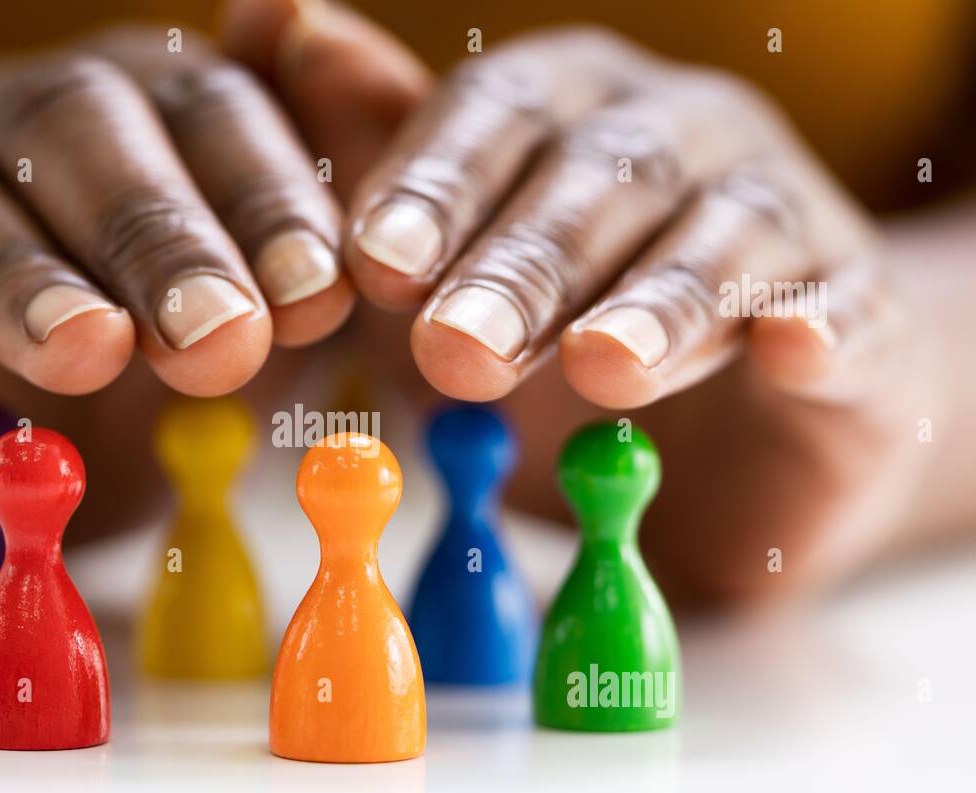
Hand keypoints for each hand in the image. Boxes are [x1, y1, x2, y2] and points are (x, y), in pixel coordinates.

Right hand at [0, 26, 359, 585]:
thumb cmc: (135, 358)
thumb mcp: (243, 300)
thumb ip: (301, 235)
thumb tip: (350, 191)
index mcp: (138, 115)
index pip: (210, 112)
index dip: (269, 196)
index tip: (321, 294)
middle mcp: (17, 133)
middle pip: (82, 136)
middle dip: (160, 236)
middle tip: (220, 337)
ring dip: (28, 280)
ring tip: (90, 350)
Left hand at [229, 4, 937, 601]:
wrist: (743, 419)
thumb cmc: (568, 319)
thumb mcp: (454, 251)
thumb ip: (380, 152)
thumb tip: (268, 19)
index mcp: (567, 112)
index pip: (497, 117)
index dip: (436, 185)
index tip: (376, 267)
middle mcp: (676, 139)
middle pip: (600, 178)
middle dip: (524, 265)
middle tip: (457, 350)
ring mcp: (779, 220)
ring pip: (720, 239)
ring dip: (656, 301)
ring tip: (600, 367)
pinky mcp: (858, 316)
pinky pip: (844, 310)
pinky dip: (817, 325)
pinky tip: (789, 347)